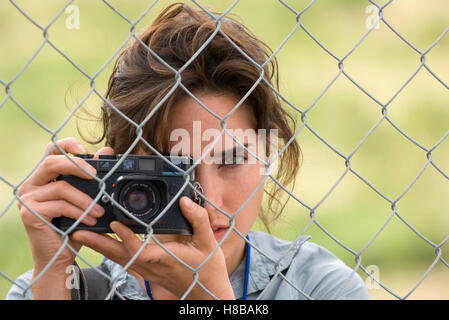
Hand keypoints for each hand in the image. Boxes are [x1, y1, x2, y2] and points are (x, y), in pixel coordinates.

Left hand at [72, 196, 234, 299]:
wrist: (205, 292)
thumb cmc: (207, 269)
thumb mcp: (208, 242)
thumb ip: (198, 219)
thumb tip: (185, 201)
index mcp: (166, 259)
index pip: (140, 250)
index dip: (126, 238)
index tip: (114, 224)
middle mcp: (152, 266)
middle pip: (120, 255)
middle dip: (98, 243)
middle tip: (78, 232)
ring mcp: (147, 271)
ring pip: (118, 259)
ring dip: (99, 246)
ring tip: (81, 234)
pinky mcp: (146, 271)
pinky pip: (123, 261)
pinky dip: (109, 251)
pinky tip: (100, 242)